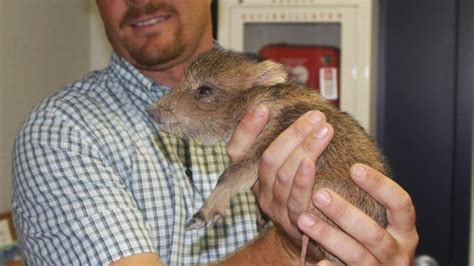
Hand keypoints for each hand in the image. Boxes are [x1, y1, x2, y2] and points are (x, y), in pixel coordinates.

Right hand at [227, 104, 333, 247]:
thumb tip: (294, 104)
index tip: (263, 107)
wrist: (314, 230)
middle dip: (293, 133)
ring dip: (306, 148)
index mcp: (251, 174)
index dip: (247, 128)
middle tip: (315, 115)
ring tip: (325, 130)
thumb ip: (287, 142)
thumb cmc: (303, 187)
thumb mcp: (288, 163)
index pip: (237, 149)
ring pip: (283, 174)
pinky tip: (313, 163)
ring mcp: (274, 207)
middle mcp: (259, 190)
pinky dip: (303, 180)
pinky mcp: (291, 221)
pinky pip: (296, 198)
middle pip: (268, 158)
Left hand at [297, 164, 417, 264]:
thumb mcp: (380, 221)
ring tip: (303, 219)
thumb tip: (345, 157)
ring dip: (329, 236)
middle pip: (374, 233)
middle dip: (345, 213)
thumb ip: (370, 198)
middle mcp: (396, 252)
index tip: (354, 167)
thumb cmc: (373, 241)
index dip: (380, 186)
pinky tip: (317, 260)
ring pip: (356, 255)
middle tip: (320, 194)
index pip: (400, 204)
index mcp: (404, 231)